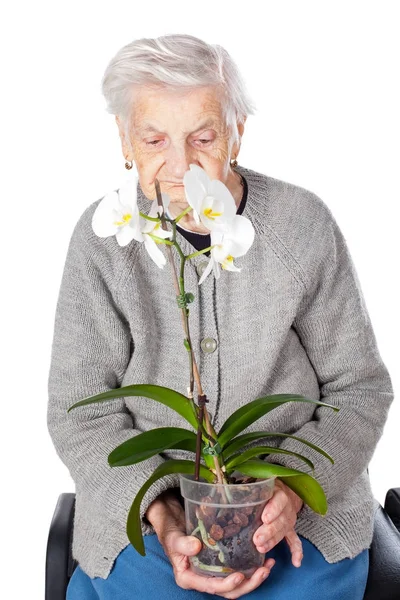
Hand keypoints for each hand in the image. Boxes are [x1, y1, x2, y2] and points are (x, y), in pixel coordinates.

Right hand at [145, 490, 275, 598]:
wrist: (173, 524)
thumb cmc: (171, 533)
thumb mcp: (173, 537)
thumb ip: (182, 543)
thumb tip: (196, 547)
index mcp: (190, 579)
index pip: (212, 587)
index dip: (227, 585)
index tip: (240, 576)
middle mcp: (203, 580)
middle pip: (228, 590)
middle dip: (248, 584)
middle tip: (264, 571)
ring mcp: (212, 573)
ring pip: (236, 584)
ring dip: (253, 578)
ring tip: (268, 566)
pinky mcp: (219, 564)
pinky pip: (236, 570)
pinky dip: (250, 567)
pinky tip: (263, 559)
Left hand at [253, 478, 303, 566]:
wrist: (284, 491)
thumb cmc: (265, 487)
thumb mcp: (258, 482)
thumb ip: (247, 486)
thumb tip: (228, 488)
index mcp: (279, 493)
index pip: (279, 500)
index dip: (273, 509)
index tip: (264, 518)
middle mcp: (286, 507)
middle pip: (280, 520)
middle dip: (269, 531)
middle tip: (257, 539)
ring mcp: (289, 519)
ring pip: (284, 531)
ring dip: (273, 541)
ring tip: (261, 548)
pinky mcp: (290, 529)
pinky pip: (295, 540)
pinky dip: (297, 551)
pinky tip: (296, 562)